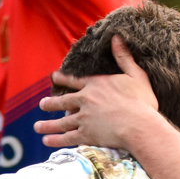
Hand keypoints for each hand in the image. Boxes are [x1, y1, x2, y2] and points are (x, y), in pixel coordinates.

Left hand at [35, 35, 162, 149]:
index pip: (75, 80)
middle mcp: (85, 100)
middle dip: (50, 103)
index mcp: (96, 84)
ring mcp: (83, 118)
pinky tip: (46, 141)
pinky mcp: (85, 134)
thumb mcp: (136, 74)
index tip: (54, 77)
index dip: (63, 78)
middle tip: (42, 104)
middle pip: (63, 101)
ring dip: (48, 124)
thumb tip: (116, 37)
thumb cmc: (141, 101)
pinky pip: (67, 137)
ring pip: (61, 121)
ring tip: (37, 126)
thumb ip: (124, 57)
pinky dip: (55, 140)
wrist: (139, 125)